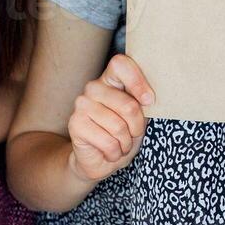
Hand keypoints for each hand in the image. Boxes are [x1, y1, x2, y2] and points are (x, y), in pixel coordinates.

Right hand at [66, 54, 153, 182]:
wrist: (101, 160)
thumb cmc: (123, 135)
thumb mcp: (139, 116)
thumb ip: (143, 102)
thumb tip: (149, 98)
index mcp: (110, 79)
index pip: (121, 64)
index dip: (138, 82)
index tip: (149, 101)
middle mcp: (93, 87)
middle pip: (128, 105)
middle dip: (137, 127)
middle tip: (133, 134)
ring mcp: (82, 104)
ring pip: (119, 126)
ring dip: (126, 143)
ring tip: (121, 144)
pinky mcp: (75, 123)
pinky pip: (108, 142)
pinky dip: (115, 153)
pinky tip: (110, 152)